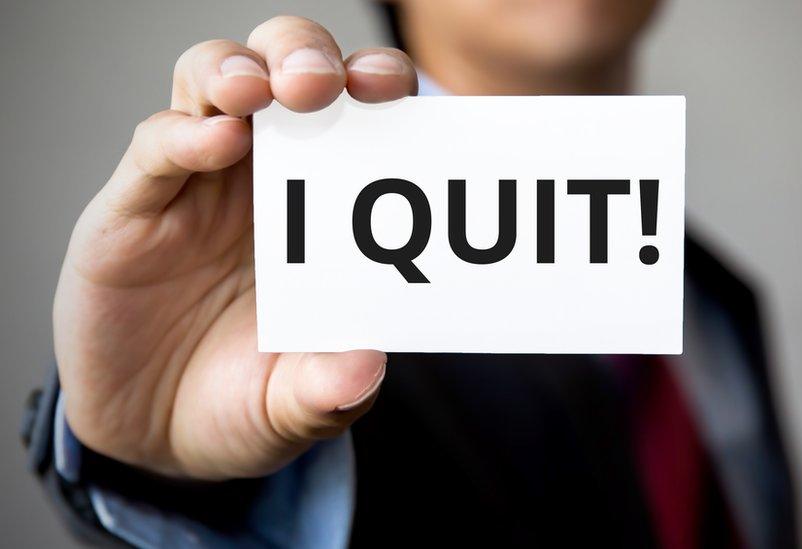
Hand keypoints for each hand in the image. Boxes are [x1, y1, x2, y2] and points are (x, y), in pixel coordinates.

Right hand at [52, 16, 416, 479]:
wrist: (156, 436)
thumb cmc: (245, 400)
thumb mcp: (295, 406)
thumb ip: (330, 388)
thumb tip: (366, 365)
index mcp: (323, 208)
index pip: (358, 116)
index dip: (379, 87)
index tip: (402, 92)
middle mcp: (263, 178)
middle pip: (285, 72)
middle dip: (311, 59)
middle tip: (328, 84)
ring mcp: (197, 186)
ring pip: (213, 83)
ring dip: (244, 72)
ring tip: (266, 91)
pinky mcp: (132, 210)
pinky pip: (156, 149)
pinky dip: (184, 136)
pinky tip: (217, 141)